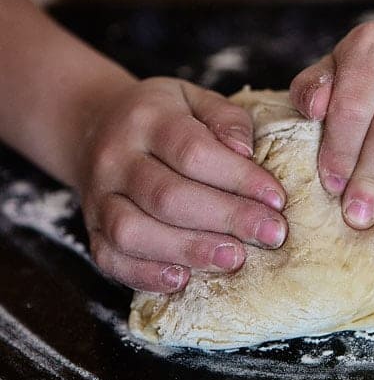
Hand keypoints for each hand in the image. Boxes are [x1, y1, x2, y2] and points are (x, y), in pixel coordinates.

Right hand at [76, 78, 286, 292]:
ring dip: (189, 250)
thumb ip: (226, 118)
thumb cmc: (164, 116)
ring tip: (234, 260)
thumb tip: (245, 151)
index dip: (239, 178)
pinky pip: (110, 258)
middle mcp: (116, 158)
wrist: (95, 125)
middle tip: (271, 235)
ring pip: (135, 231)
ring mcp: (98, 197)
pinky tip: (183, 280)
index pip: (194, 151)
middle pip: (169, 196)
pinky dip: (145, 274)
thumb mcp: (196, 99)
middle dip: (227, 218)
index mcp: (147, 119)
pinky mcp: (91, 229)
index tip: (277, 200)